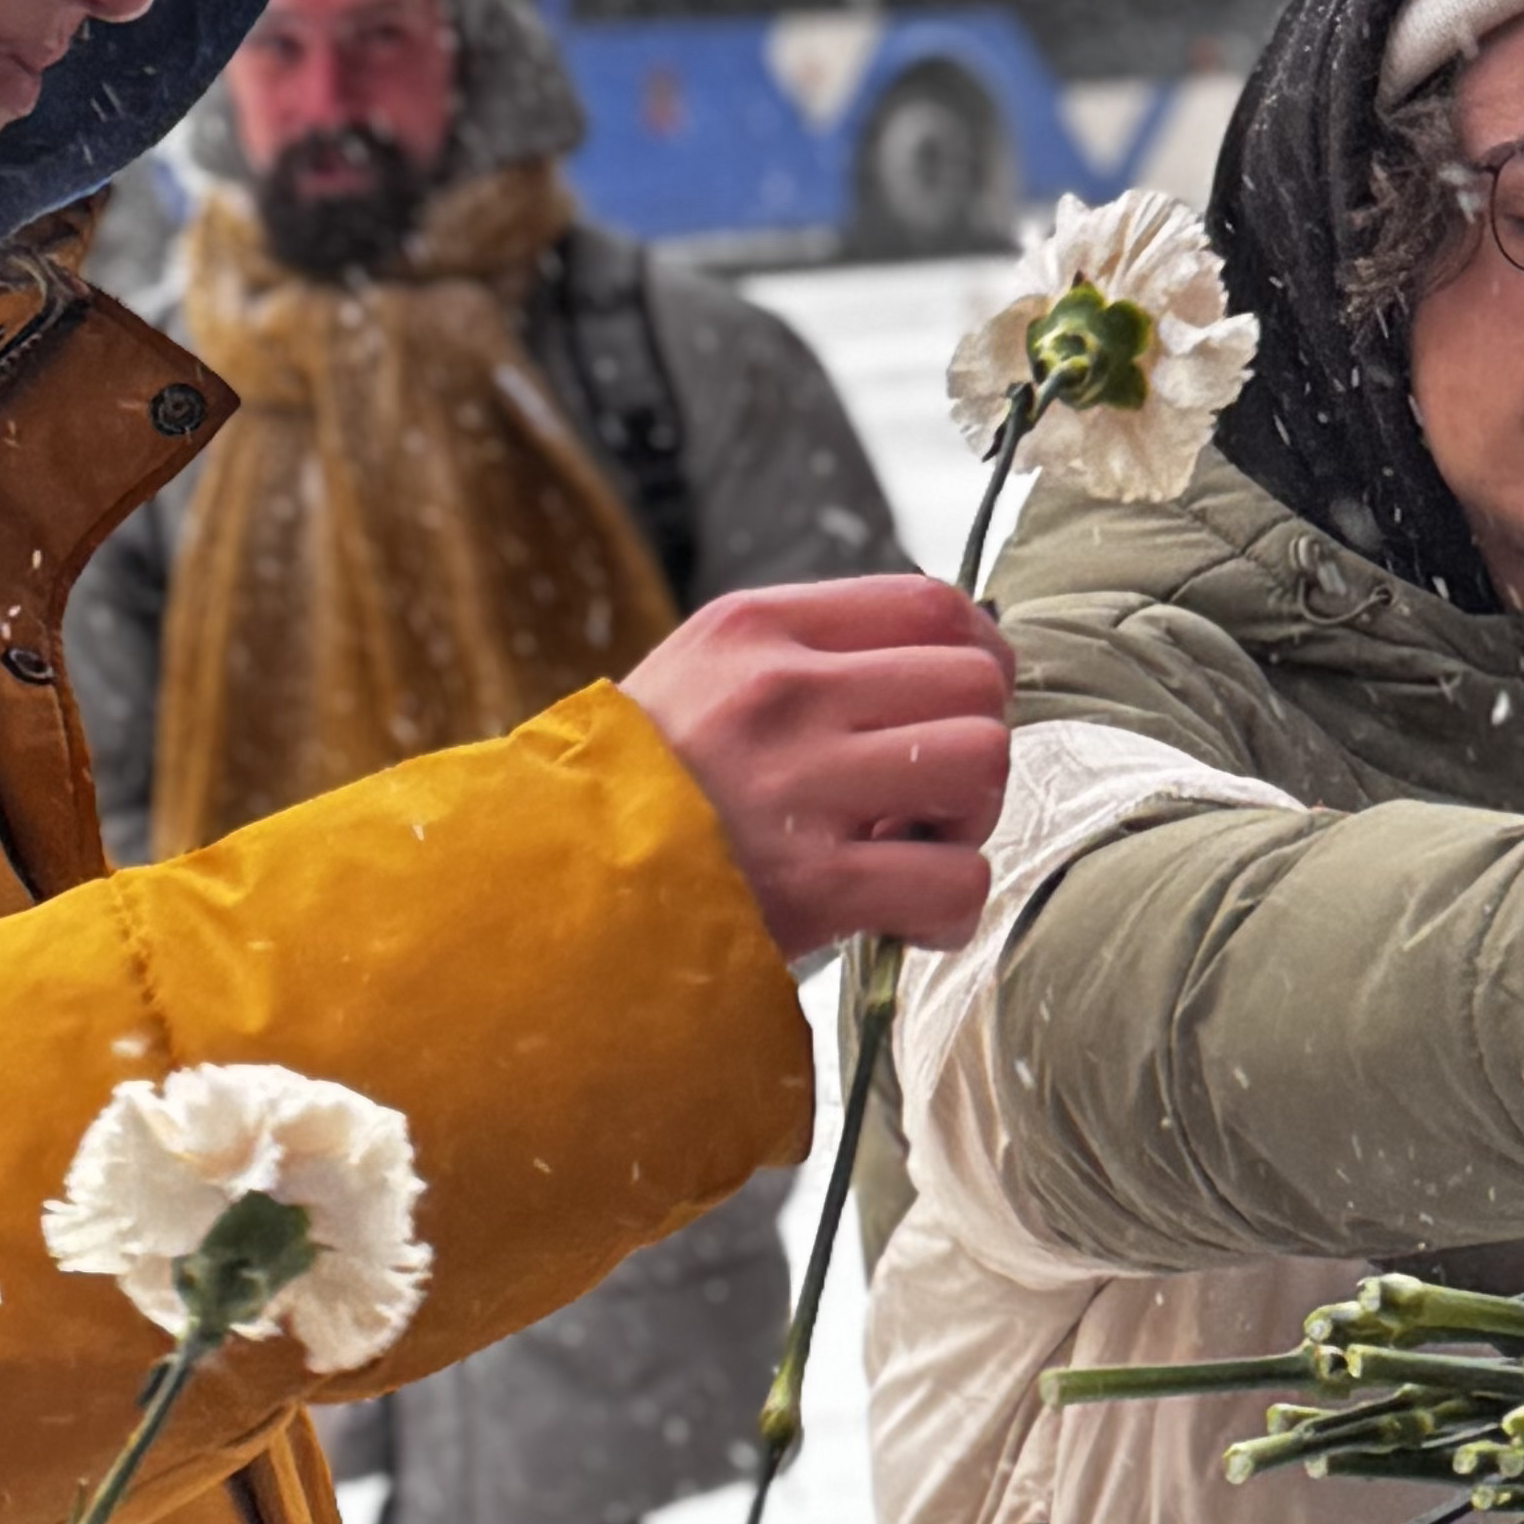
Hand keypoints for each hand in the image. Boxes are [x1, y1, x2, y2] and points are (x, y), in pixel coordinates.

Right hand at [621, 575, 1014, 967]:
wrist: (541, 892)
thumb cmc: (631, 795)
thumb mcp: (696, 681)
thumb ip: (799, 661)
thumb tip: (939, 666)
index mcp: (756, 629)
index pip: (932, 603)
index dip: (980, 657)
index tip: (961, 707)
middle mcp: (782, 691)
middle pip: (976, 681)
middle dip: (973, 745)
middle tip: (927, 800)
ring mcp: (798, 785)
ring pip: (981, 763)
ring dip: (970, 819)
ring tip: (913, 850)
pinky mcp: (812, 885)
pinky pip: (956, 879)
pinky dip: (949, 909)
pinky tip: (903, 921)